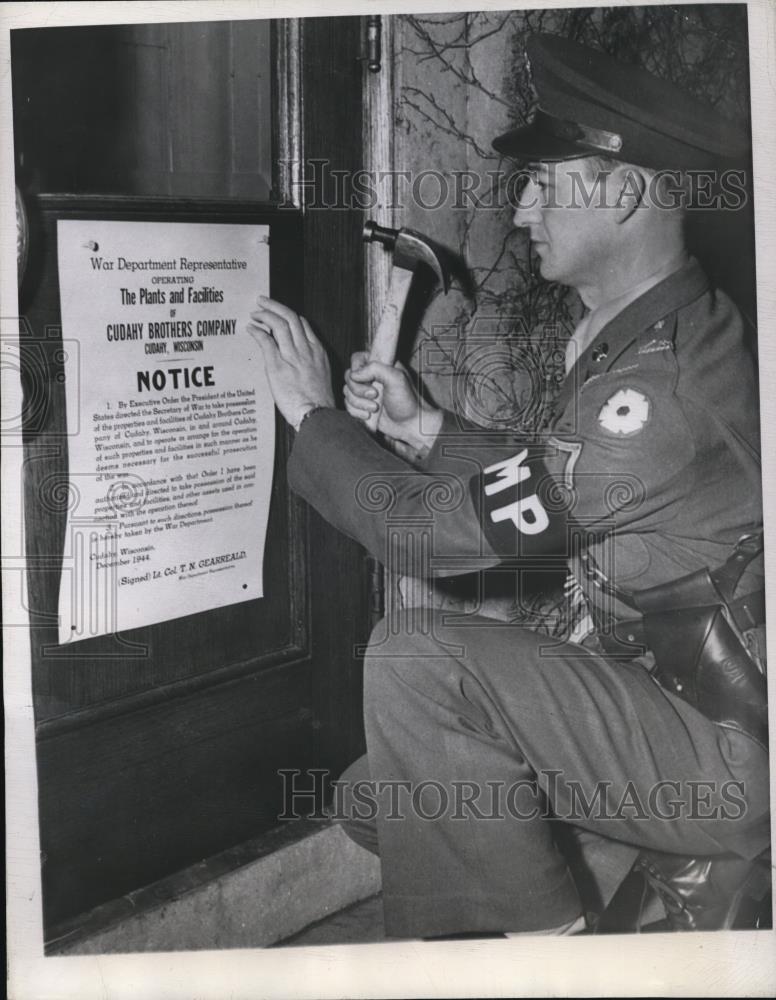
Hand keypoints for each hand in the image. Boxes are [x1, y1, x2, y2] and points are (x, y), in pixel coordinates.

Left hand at [248, 296, 334, 429]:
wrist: (317, 415)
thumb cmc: (319, 405)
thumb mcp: (321, 379)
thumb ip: (311, 366)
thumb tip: (298, 363)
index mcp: (318, 353)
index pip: (303, 325)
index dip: (289, 315)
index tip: (280, 314)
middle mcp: (306, 350)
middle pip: (290, 318)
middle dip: (275, 306)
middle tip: (262, 301)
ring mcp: (292, 356)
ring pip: (279, 324)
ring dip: (265, 314)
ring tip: (255, 312)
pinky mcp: (278, 366)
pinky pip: (266, 341)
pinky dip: (258, 331)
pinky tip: (251, 328)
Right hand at [344, 351, 442, 455]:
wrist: (409, 425)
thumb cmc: (407, 401)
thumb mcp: (396, 379)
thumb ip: (375, 369)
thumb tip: (354, 374)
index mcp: (380, 365)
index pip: (357, 358)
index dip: (358, 370)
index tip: (369, 381)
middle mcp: (370, 377)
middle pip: (348, 377)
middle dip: (359, 390)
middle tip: (375, 395)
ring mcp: (364, 392)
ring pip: (347, 392)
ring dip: (359, 403)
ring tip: (375, 408)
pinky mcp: (361, 406)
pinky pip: (348, 405)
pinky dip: (356, 412)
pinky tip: (369, 415)